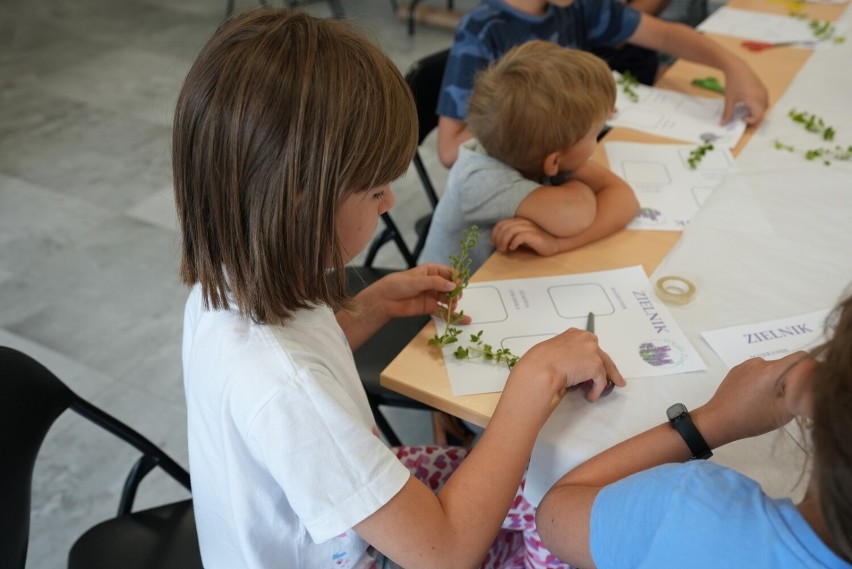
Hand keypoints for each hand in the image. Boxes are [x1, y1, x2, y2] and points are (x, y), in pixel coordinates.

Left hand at [366, 264, 466, 321]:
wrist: (385, 300)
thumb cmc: (398, 284)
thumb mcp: (417, 280)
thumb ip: (436, 282)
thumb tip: (453, 285)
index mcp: (432, 271)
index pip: (449, 273)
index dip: (456, 278)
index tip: (458, 285)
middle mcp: (435, 283)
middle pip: (451, 286)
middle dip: (456, 292)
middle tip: (455, 297)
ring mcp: (433, 296)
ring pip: (449, 299)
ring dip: (454, 303)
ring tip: (452, 306)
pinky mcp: (430, 307)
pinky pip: (444, 311)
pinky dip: (454, 316)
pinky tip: (464, 319)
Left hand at [492, 218, 562, 256]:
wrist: (556, 243)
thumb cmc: (539, 241)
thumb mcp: (523, 236)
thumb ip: (512, 235)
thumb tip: (499, 242)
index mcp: (520, 221)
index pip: (501, 223)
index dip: (494, 233)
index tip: (493, 243)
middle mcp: (524, 222)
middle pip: (504, 227)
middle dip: (498, 239)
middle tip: (499, 248)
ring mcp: (530, 228)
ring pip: (510, 231)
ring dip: (503, 241)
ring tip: (504, 249)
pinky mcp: (535, 236)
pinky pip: (520, 236)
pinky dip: (513, 243)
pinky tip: (513, 248)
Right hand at [510, 328, 624, 399]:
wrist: (542, 367)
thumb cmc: (541, 361)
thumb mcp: (554, 351)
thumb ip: (566, 354)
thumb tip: (570, 366)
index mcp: (575, 334)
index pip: (591, 345)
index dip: (594, 357)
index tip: (597, 364)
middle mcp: (586, 339)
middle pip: (603, 356)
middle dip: (608, 368)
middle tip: (613, 377)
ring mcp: (593, 352)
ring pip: (606, 368)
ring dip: (606, 380)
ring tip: (608, 388)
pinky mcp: (596, 366)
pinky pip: (600, 381)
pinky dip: (597, 390)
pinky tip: (591, 396)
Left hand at [697, 351, 815, 443]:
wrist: (718, 420)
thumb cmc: (751, 418)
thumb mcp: (784, 411)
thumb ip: (801, 394)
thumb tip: (809, 382)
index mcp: (772, 369)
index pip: (801, 358)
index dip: (809, 369)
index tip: (806, 386)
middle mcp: (758, 362)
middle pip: (785, 365)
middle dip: (790, 379)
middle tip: (784, 400)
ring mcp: (745, 365)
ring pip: (771, 369)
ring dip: (775, 381)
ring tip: (767, 402)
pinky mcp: (736, 371)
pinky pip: (757, 371)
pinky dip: (761, 381)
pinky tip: (754, 398)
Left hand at [721, 58, 768, 124]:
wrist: (737, 67)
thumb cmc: (732, 83)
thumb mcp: (729, 100)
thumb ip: (727, 113)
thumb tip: (723, 124)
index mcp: (754, 100)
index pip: (758, 117)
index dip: (750, 121)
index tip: (740, 117)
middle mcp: (762, 96)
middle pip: (762, 113)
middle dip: (753, 117)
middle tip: (742, 115)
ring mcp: (764, 92)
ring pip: (764, 108)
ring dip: (756, 111)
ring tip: (744, 108)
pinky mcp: (763, 89)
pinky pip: (764, 101)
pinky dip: (758, 106)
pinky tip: (748, 102)